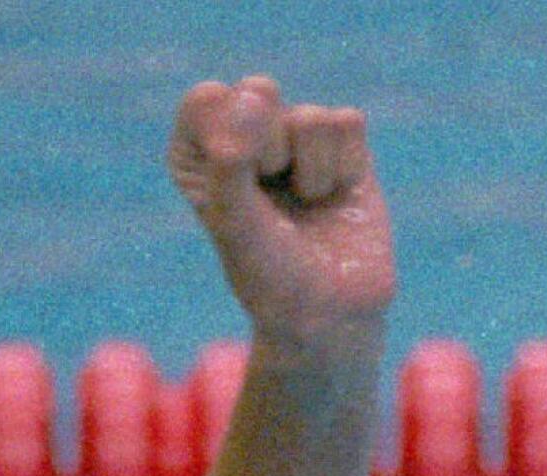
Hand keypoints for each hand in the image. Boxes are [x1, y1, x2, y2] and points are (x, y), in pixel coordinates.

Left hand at [168, 77, 395, 361]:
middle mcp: (244, 138)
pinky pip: (347, 122)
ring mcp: (294, 137)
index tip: (239, 192)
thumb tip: (254, 91)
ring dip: (312, 174)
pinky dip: (344, 169)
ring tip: (307, 208)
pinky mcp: (342, 142)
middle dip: (271, 151)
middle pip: (257, 93)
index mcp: (199, 156)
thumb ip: (231, 160)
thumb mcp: (236, 226)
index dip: (229, 145)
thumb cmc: (270, 277)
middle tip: (273, 201)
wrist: (330, 313)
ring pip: (309, 116)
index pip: (204, 101)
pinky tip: (336, 198)